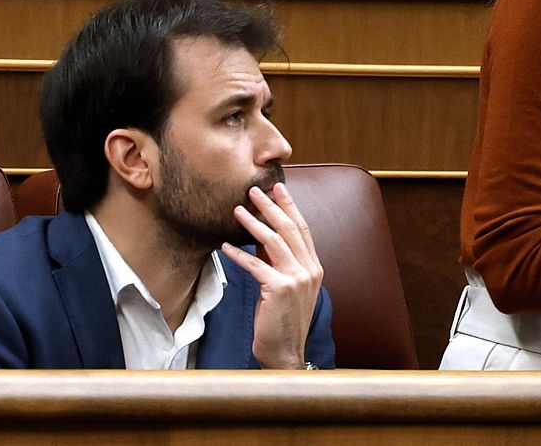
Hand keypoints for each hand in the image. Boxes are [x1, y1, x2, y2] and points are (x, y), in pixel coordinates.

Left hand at [221, 182, 324, 369]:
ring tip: (237, 210)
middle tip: (255, 190)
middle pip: (289, 229)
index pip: (302, 228)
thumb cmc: (283, 321)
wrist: (286, 352)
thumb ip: (279, 263)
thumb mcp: (286, 287)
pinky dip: (239, 254)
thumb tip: (262, 239)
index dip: (290, 206)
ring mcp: (297, 279)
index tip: (278, 189)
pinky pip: (255, 266)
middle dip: (271, 206)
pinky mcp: (279, 289)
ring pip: (274, 242)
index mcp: (314, 267)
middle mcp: (310, 269)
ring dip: (253, 223)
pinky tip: (226, 247)